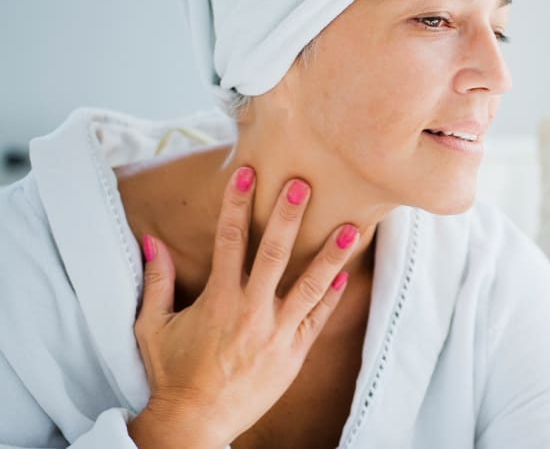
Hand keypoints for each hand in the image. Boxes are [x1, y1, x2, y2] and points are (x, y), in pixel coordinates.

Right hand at [127, 167, 357, 447]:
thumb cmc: (172, 374)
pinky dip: (331, 295)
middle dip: (289, 217)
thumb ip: (156, 282)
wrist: (195, 422)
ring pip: (310, 285)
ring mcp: (276, 332)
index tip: (248, 173)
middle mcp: (251, 311)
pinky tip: (344, 273)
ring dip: (332, 254)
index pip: (229, 240)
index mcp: (218, 299)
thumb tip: (150, 241)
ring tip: (353, 227)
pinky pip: (318, 319)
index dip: (237, 204)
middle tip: (304, 185)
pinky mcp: (293, 354)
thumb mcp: (153, 327)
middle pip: (274, 254)